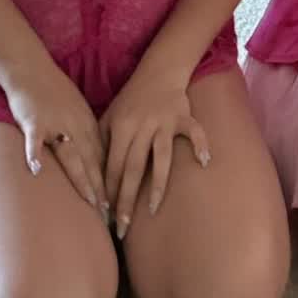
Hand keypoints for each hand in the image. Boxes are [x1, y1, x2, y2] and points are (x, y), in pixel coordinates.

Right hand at [4, 66, 108, 216]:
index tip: (118, 203)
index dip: (111, 181)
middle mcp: (76, 126)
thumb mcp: (78, 110)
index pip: (103, 157)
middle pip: (92, 161)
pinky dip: (35, 154)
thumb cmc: (54, 91)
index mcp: (87, 124)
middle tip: (111, 213)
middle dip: (102, 188)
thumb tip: (100, 158)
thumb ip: (87, 133)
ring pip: (71, 155)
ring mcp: (56, 124)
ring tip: (90, 201)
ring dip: (82, 178)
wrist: (32, 68)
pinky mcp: (34, 121)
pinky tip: (37, 170)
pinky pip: (35, 140)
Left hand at [100, 70, 209, 236]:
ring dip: (156, 184)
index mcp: (121, 126)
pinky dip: (200, 144)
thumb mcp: (110, 116)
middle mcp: (142, 125)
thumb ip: (102, 143)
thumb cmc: (131, 99)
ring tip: (152, 209)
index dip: (108, 190)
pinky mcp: (183, 116)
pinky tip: (204, 162)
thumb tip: (93, 177)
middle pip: (133, 167)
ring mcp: (164, 121)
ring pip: (161, 156)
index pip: (112, 165)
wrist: (159, 70)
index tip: (105, 214)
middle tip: (122, 227)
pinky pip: (193, 131)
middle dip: (126, 199)